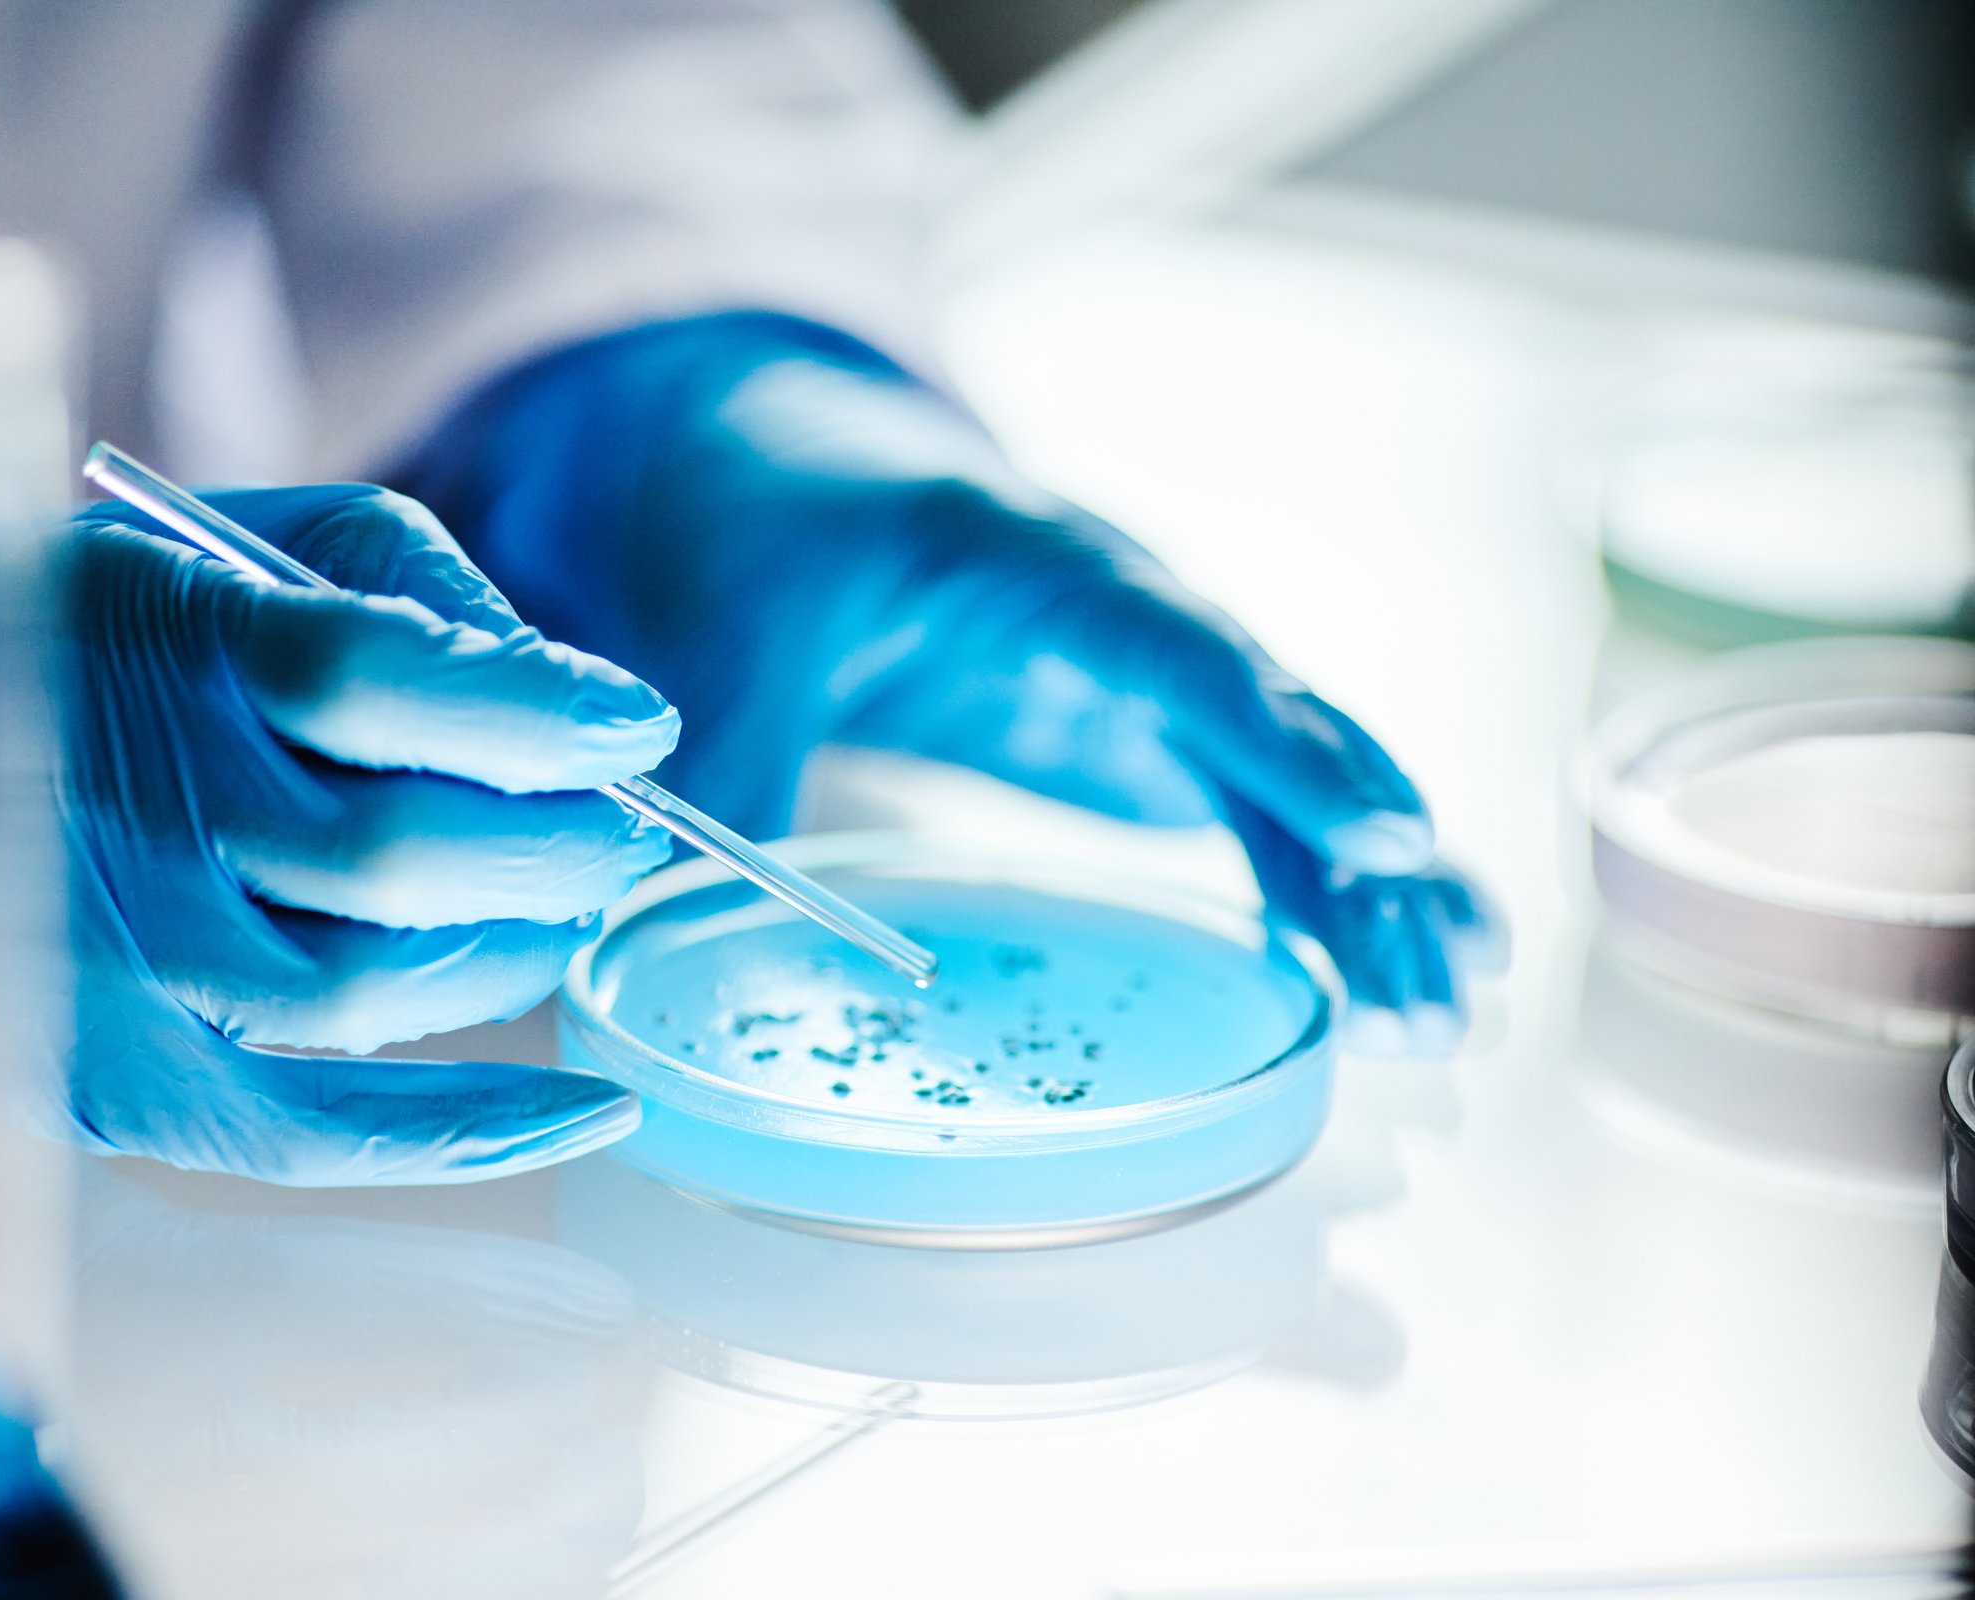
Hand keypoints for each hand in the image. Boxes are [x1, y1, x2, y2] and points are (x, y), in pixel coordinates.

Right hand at [0, 486, 679, 1183]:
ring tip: (565, 902)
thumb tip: (574, 698)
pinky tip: (594, 1110)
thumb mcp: (229, 538)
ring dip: (519, 946)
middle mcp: (121, 812)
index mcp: (140, 645)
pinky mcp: (115, 1077)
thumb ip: (397, 587)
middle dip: (555, 842)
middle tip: (621, 826)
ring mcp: (113, 963)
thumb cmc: (78, 621)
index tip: (636, 726)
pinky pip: (312, 1131)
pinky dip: (468, 1130)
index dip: (536, 708)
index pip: (374, 675)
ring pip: (379, 985)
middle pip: (396, 853)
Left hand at [401, 315, 1499, 1052]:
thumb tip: (690, 923)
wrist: (771, 456)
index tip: (1380, 842)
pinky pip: (1249, 808)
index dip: (1284, 749)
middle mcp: (1126, 614)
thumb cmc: (765, 517)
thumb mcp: (728, 631)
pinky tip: (1375, 975)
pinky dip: (1312, 887)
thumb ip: (730, 770)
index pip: (1186, 656)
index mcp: (1038, 564)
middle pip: (1280, 727)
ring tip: (1450, 1011)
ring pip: (1289, 777)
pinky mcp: (1138, 731)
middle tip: (1452, 979)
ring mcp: (1146, 675)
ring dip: (1369, 887)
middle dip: (1374, 849)